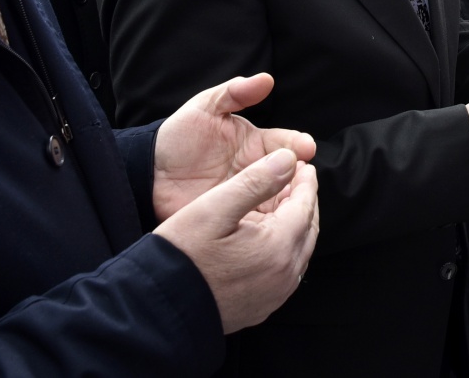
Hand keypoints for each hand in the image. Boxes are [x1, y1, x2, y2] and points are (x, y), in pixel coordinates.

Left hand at [152, 74, 316, 221]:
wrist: (149, 174)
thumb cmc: (178, 137)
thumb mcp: (205, 108)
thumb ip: (235, 93)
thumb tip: (267, 79)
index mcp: (257, 145)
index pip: (286, 143)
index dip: (297, 144)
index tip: (306, 147)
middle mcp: (258, 171)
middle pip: (288, 174)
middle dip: (299, 174)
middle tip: (306, 177)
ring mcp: (248, 197)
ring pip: (278, 199)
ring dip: (288, 199)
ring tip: (295, 201)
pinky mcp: (234, 220)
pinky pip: (256, 222)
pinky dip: (267, 223)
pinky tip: (273, 222)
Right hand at [153, 148, 318, 332]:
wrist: (161, 308)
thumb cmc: (182, 256)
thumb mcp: (214, 208)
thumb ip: (255, 181)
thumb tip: (288, 159)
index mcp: (278, 247)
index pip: (304, 206)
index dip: (305, 182)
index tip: (302, 165)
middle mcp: (284, 275)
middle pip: (308, 228)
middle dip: (305, 202)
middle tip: (296, 181)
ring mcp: (274, 295)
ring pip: (299, 250)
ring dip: (296, 225)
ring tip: (283, 204)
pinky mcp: (262, 306)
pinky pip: (286, 271)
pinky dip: (285, 248)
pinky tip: (269, 237)